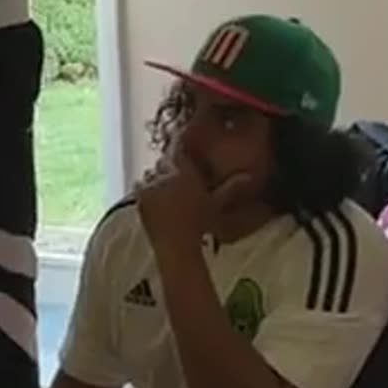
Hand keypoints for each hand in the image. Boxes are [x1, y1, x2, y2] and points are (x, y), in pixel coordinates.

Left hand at [135, 144, 251, 250]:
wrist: (176, 244)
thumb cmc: (200, 223)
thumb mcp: (216, 205)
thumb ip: (231, 188)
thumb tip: (248, 177)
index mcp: (182, 172)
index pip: (177, 148)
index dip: (178, 144)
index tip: (181, 143)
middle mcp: (163, 175)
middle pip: (163, 162)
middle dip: (169, 165)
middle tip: (177, 174)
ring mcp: (149, 187)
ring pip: (151, 173)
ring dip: (157, 177)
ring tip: (165, 188)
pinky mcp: (139, 199)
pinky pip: (140, 186)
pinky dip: (146, 189)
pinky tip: (153, 197)